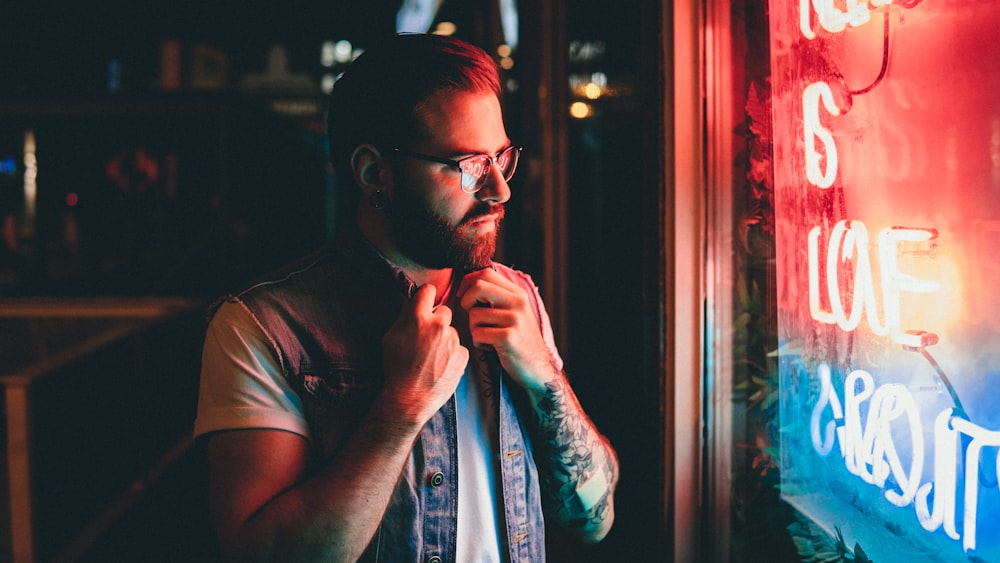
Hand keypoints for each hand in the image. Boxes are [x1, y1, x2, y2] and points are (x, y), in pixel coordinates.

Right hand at [380, 284, 467, 425]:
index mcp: (418, 318)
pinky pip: (459, 347)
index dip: (426, 296)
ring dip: (445, 339)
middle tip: (427, 336)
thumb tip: (410, 302)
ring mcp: (453, 341)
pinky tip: (441, 365)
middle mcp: (438, 325)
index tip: (426, 301)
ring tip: (432, 356)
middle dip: (437, 320)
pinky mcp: (463, 355)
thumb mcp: (390, 338)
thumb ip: (403, 317)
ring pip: (452, 331)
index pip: (428, 290)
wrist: (411, 397)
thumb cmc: (396, 368)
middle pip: (444, 311)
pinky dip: (453, 354)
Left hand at [457, 269, 555, 391]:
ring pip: (474, 314)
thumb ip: (497, 298)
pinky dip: (479, 343)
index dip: (468, 283)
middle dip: (465, 301)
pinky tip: (490, 348)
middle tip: (471, 316)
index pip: (485, 273)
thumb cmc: (518, 340)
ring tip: (486, 337)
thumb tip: (467, 283)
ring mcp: (514, 319)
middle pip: (478, 286)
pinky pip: (478, 334)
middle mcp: (518, 303)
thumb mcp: (514, 313)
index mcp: (517, 294)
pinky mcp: (508, 337)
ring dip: (473, 328)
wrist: (538, 368)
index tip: (465, 298)